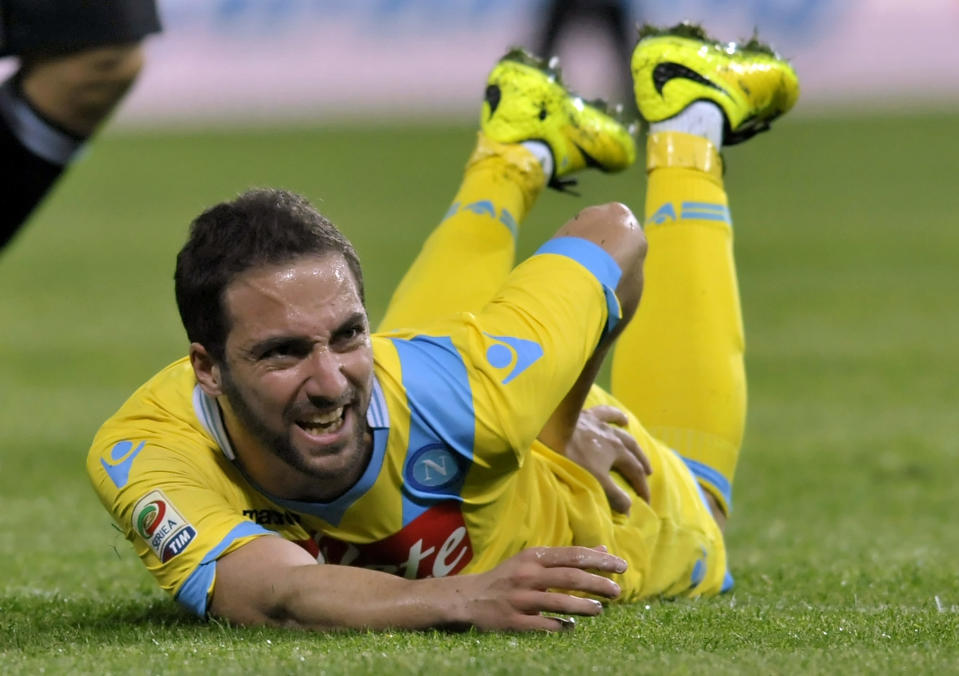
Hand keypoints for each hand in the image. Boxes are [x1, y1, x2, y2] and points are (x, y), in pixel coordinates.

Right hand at [454, 546, 625, 631]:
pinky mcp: (513, 621)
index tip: (621, 566)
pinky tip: (573, 628)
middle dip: (597, 584)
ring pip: (559, 602)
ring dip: (584, 607)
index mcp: (533, 557)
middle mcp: (526, 575)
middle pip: (569, 578)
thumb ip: (567, 557)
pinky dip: (562, 627)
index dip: (599, 561)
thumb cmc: (508, 577)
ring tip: (600, 609)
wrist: (468, 598)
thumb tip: (604, 550)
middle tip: (617, 591)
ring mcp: (520, 599)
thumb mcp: (533, 560)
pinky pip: (544, 625)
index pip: (572, 555)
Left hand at [563, 405, 652, 513]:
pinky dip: (615, 415)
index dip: (642, 486)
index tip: (646, 500)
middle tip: (648, 473)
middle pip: (633, 451)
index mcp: (617, 451)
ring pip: (622, 432)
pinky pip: (605, 413)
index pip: (635, 471)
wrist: (553, 429)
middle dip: (641, 464)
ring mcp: (600, 424)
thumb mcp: (595, 479)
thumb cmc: (572, 456)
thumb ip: (614, 494)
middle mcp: (613, 436)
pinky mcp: (586, 416)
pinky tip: (621, 418)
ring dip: (632, 441)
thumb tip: (630, 507)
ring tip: (637, 447)